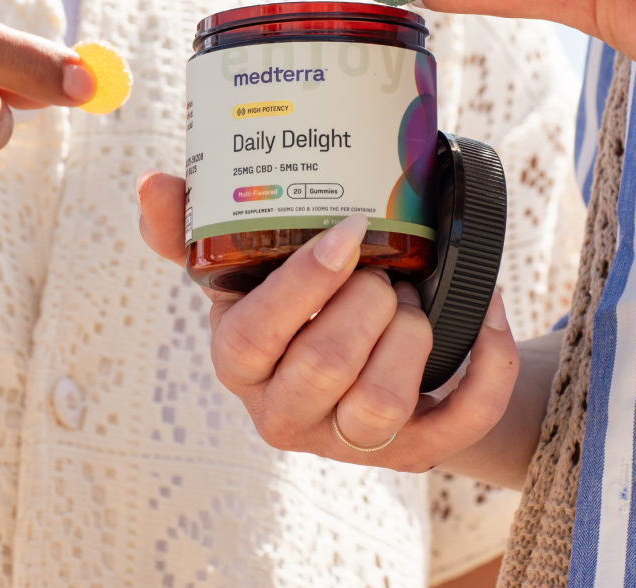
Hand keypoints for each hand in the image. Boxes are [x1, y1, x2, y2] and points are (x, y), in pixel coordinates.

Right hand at [137, 171, 519, 471]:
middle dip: (366, 302)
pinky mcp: (411, 452)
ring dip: (411, 332)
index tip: (347, 231)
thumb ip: (188, 228)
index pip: (257, 333)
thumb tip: (150, 183)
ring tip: (409, 297)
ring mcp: (347, 442)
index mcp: (239, 362)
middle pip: (327, 366)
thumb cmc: (291, 304)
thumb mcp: (238, 268)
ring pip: (383, 402)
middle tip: (381, 267)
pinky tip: (485, 313)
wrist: (357, 357)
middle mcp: (284, 413)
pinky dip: (484, 365)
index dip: (305, 282)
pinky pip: (460, 422)